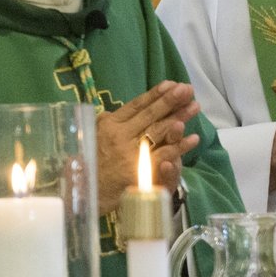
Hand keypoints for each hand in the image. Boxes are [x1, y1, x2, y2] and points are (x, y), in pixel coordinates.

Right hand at [96, 81, 200, 212]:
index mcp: (109, 125)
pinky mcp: (138, 171)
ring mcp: (130, 153)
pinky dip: (180, 146)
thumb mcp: (91, 137)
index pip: (136, 105)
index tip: (171, 84)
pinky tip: (193, 138)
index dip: (154, 94)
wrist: (80, 193)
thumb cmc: (87, 165)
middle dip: (171, 100)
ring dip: (179, 117)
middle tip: (188, 89)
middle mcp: (120, 135)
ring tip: (195, 107)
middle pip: (150, 115)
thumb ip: (106, 124)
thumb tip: (118, 111)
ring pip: (158, 131)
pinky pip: (163, 155)